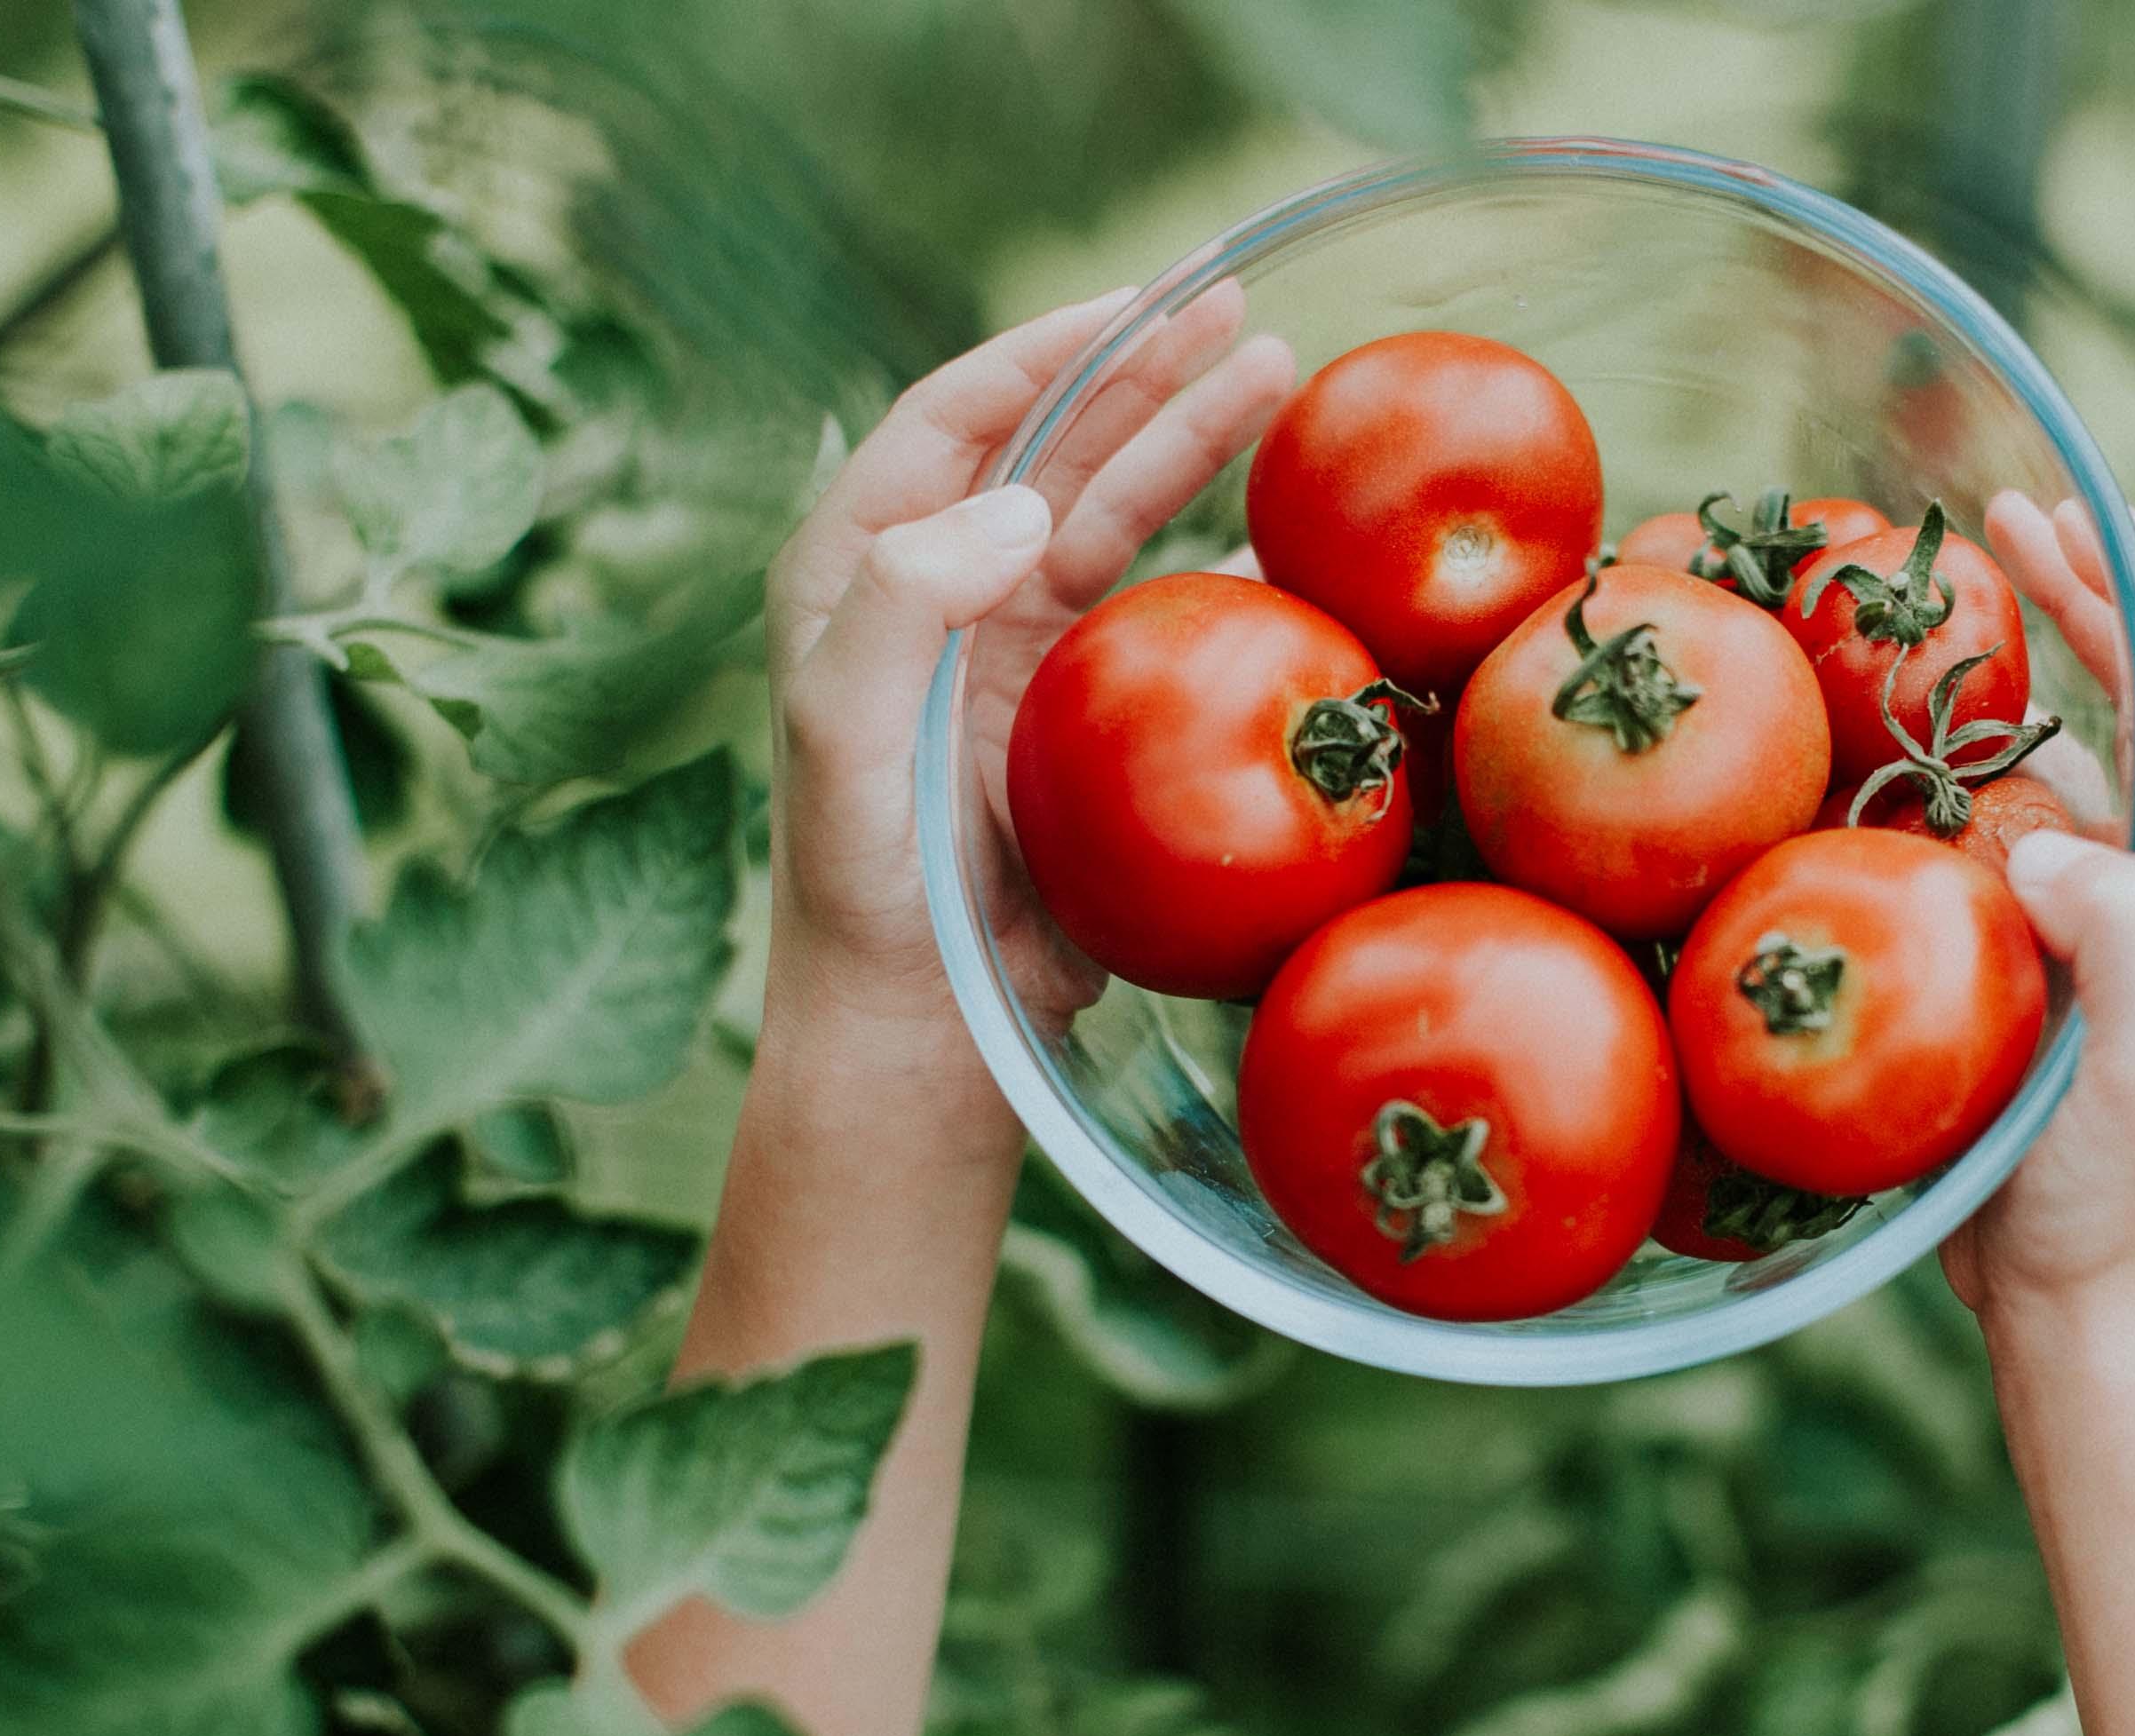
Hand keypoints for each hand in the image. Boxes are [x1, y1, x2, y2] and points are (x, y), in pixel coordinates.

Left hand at [757, 284, 1296, 1147]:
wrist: (923, 1038)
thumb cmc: (864, 892)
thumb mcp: (841, 736)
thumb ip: (902, 603)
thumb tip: (1019, 502)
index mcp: (858, 573)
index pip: (955, 420)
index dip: (1046, 349)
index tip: (1135, 298)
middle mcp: (939, 593)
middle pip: (1053, 444)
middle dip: (1143, 366)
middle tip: (1236, 302)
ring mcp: (1016, 654)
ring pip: (1118, 512)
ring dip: (1194, 440)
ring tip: (1278, 371)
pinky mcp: (1083, 718)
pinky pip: (1167, 612)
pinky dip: (1230, 565)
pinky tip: (1293, 531)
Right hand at [1942, 495, 2134, 1322]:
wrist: (2085, 1306)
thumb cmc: (2123, 1192)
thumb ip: (2131, 937)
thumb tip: (2052, 842)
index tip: (2085, 517)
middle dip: (2091, 586)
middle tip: (1993, 522)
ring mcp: (2118, 913)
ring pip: (2085, 745)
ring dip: (2024, 662)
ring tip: (1932, 609)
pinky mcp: (2049, 956)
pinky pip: (2012, 822)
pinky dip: (1960, 761)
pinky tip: (1883, 750)